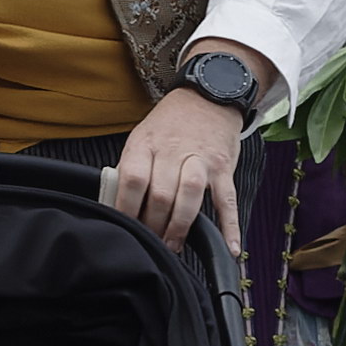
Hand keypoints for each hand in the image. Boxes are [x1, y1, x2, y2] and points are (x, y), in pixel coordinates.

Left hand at [115, 87, 245, 259]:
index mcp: (145, 145)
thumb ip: (131, 168)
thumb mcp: (142, 138)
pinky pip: (226, 200)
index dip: (126, 208)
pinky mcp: (223, 168)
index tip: (124, 228)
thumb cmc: (169, 124)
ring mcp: (200, 159)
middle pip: (160, 194)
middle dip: (153, 225)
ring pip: (189, 195)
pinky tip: (230, 247)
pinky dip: (229, 225)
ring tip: (173, 246)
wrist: (207, 97)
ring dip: (179, 226)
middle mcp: (171, 151)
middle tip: (149, 242)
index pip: (132, 179)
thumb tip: (116, 203)